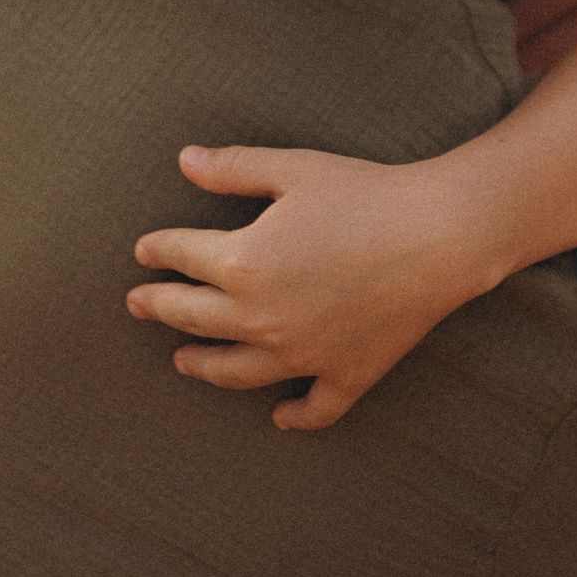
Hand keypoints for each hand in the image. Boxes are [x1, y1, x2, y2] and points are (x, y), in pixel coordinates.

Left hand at [128, 147, 485, 432]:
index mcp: (242, 264)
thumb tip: (184, 160)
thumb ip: (232, 168)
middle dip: (159, 308)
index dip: (158, 251)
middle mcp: (260, 320)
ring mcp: (301, 356)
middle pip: (193, 318)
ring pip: (235, 374)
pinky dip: (291, 416)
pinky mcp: (344, 376)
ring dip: (203, 367)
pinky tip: (278, 415)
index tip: (143, 250)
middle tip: (138, 304)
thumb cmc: (364, 193)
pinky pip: (310, 409)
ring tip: (183, 362)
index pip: (181, 257)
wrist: (438, 235)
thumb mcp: (292, 169)